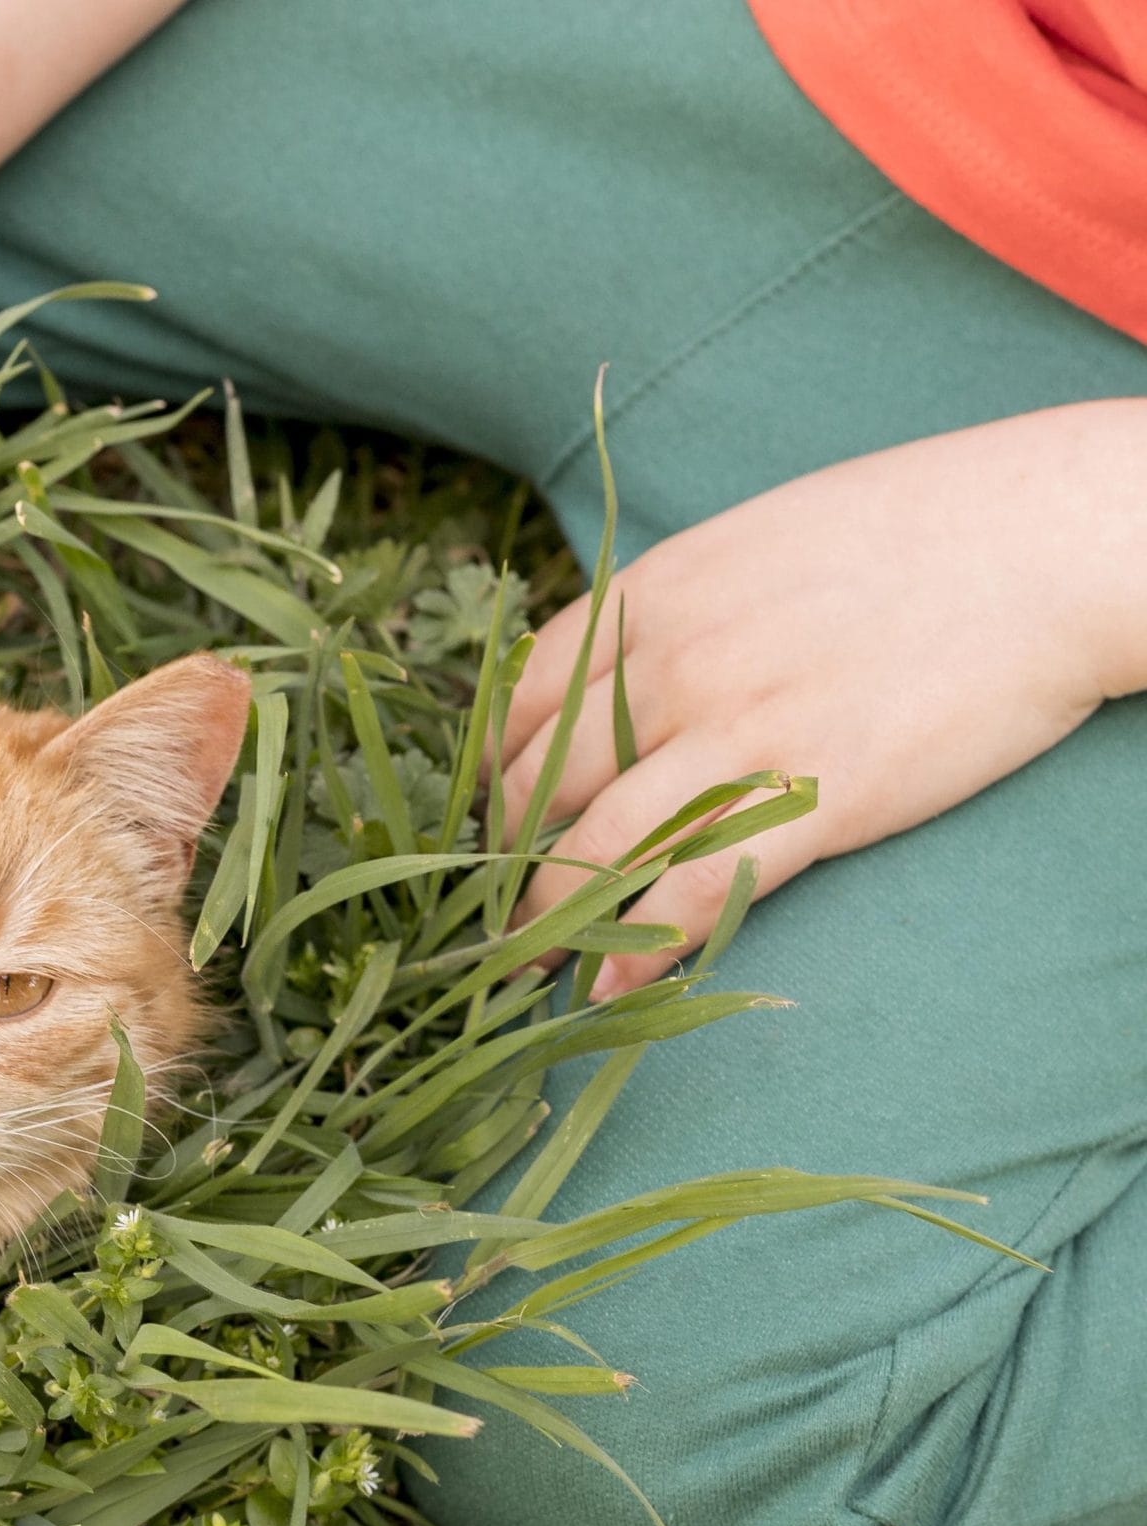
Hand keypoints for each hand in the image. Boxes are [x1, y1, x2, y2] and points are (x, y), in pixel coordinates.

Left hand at [499, 402, 1146, 999]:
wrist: (1046, 541)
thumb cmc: (920, 529)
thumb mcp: (759, 541)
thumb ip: (684, 603)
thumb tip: (635, 654)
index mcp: (654, 593)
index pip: (522, 696)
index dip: (493, 768)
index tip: (490, 814)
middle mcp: (671, 662)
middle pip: (540, 781)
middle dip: (503, 856)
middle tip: (491, 904)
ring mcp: (736, 729)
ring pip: (594, 844)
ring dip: (547, 917)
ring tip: (524, 963)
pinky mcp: (813, 794)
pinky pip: (693, 884)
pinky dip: (638, 943)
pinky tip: (606, 985)